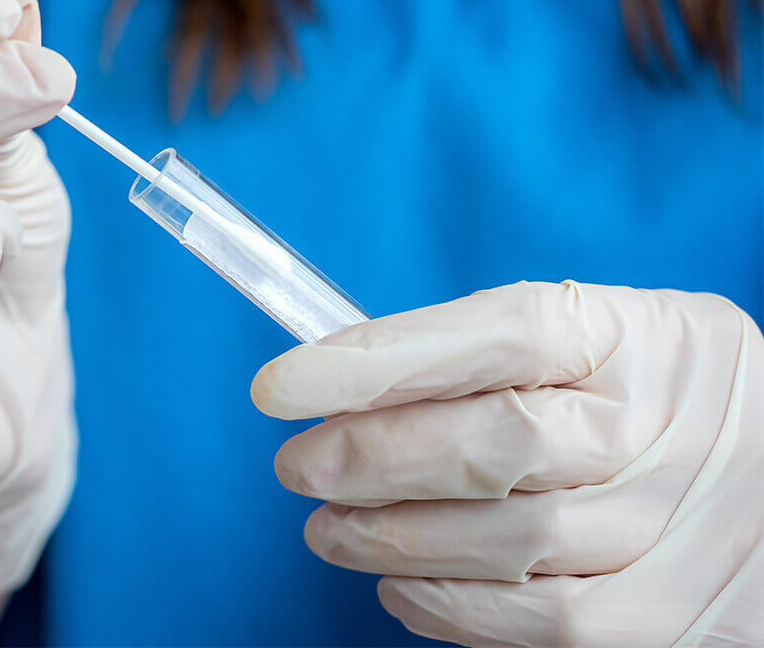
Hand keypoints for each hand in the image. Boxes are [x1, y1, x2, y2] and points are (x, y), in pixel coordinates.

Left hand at [252, 281, 762, 646]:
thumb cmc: (654, 398)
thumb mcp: (600, 341)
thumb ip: (490, 353)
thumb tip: (347, 379)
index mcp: (634, 335)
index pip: (496, 334)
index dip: (377, 359)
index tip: (281, 384)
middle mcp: (662, 427)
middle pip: (497, 441)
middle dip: (371, 459)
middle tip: (297, 467)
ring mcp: (672, 526)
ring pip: (508, 542)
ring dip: (391, 537)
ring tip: (326, 529)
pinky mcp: (670, 615)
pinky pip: (541, 623)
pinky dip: (448, 608)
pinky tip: (397, 585)